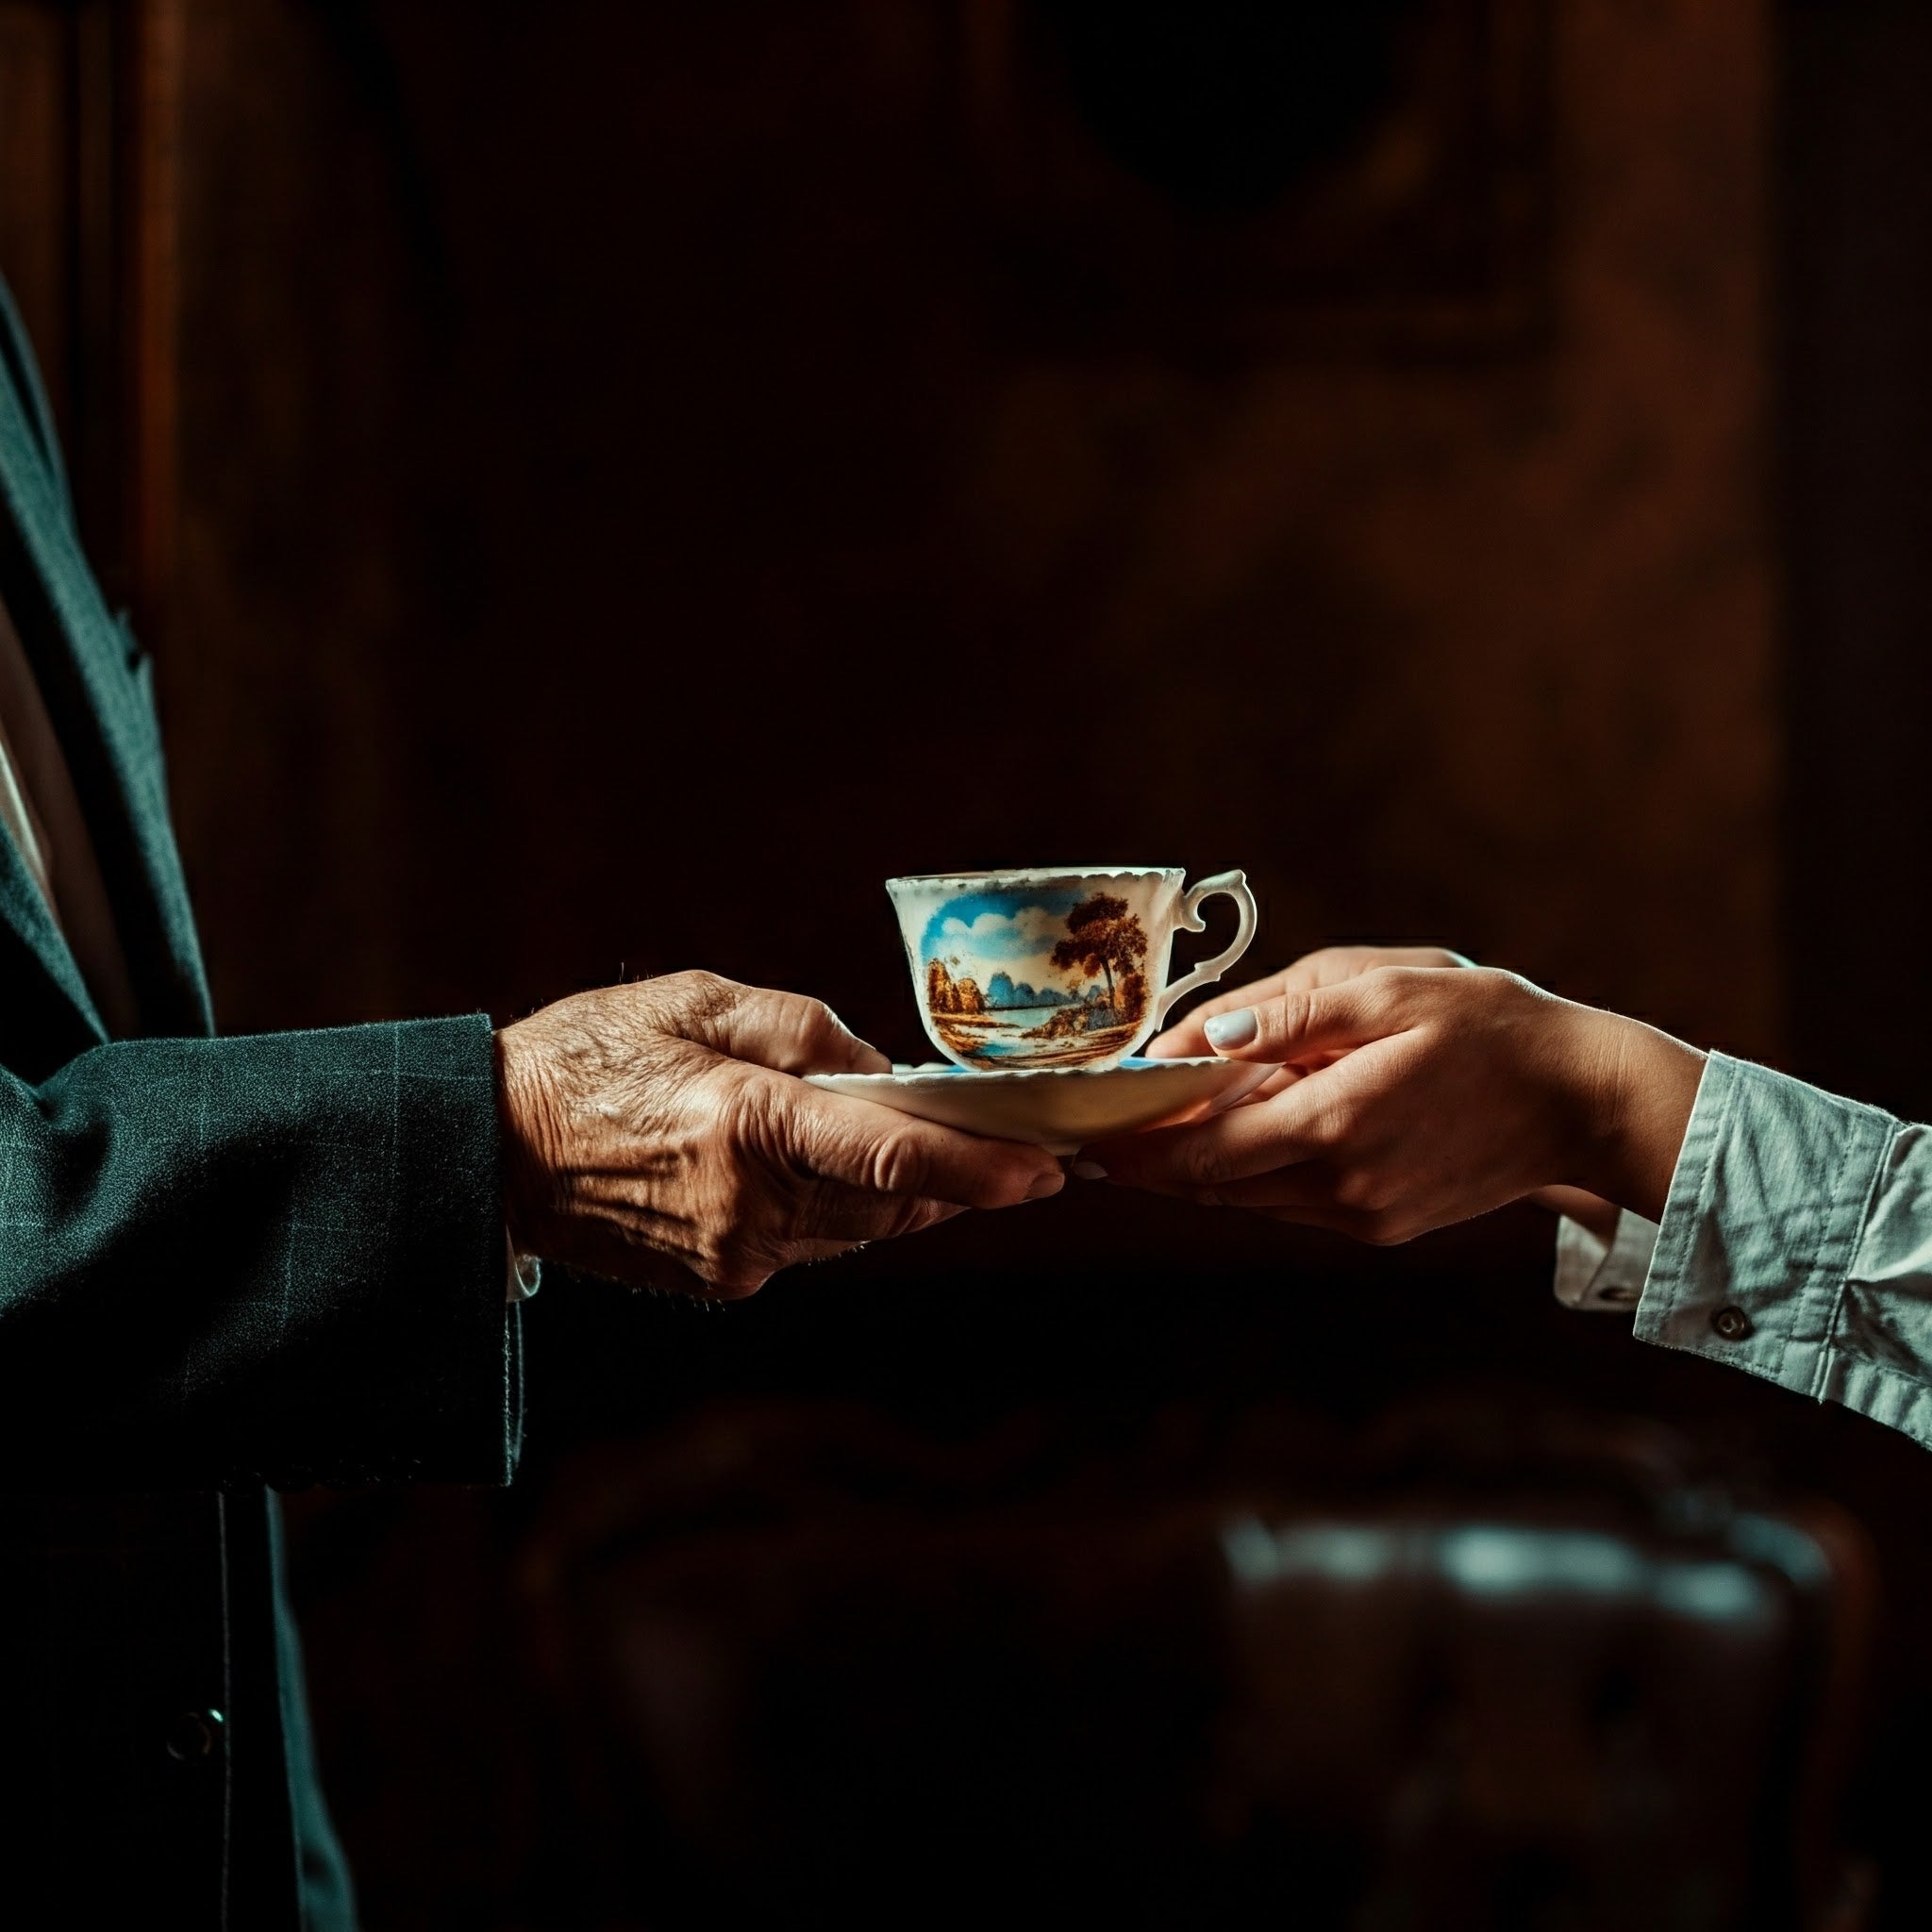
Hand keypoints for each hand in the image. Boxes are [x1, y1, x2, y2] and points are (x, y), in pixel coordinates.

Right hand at [495, 970, 1063, 1295]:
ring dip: (907, 1198)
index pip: (894, 1159)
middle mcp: (750, 1208)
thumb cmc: (590, 1057)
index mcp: (748, 1127)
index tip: (1048, 1170)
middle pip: (895, 1207)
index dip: (982, 1169)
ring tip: (942, 1156)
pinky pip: (814, 1245)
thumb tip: (883, 1072)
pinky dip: (843, 1212)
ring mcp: (735, 1256)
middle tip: (1020, 1153)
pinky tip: (838, 1173)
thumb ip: (803, 1033)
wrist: (491, 1151)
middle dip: (961, 1182)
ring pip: (860, 1233)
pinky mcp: (721, 1280)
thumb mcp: (698, 1002)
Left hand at [1085, 963, 1702, 1242]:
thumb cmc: (1489, 1027)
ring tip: (1153, 1138)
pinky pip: (1294, 1204)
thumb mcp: (1384, 990)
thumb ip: (1282, 1018)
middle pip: (1215, 1188)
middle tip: (1098, 1141)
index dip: (1137, 1150)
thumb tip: (1197, 1042)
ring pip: (1251, 1201)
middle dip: (1155, 1165)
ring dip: (1202, 1172)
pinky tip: (1241, 1139)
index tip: (1086, 1140)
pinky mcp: (1385, 1226)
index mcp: (1333, 1124)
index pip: (1202, 1154)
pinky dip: (1256, 1175)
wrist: (1584, 1101)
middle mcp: (1341, 1187)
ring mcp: (1365, 1216)